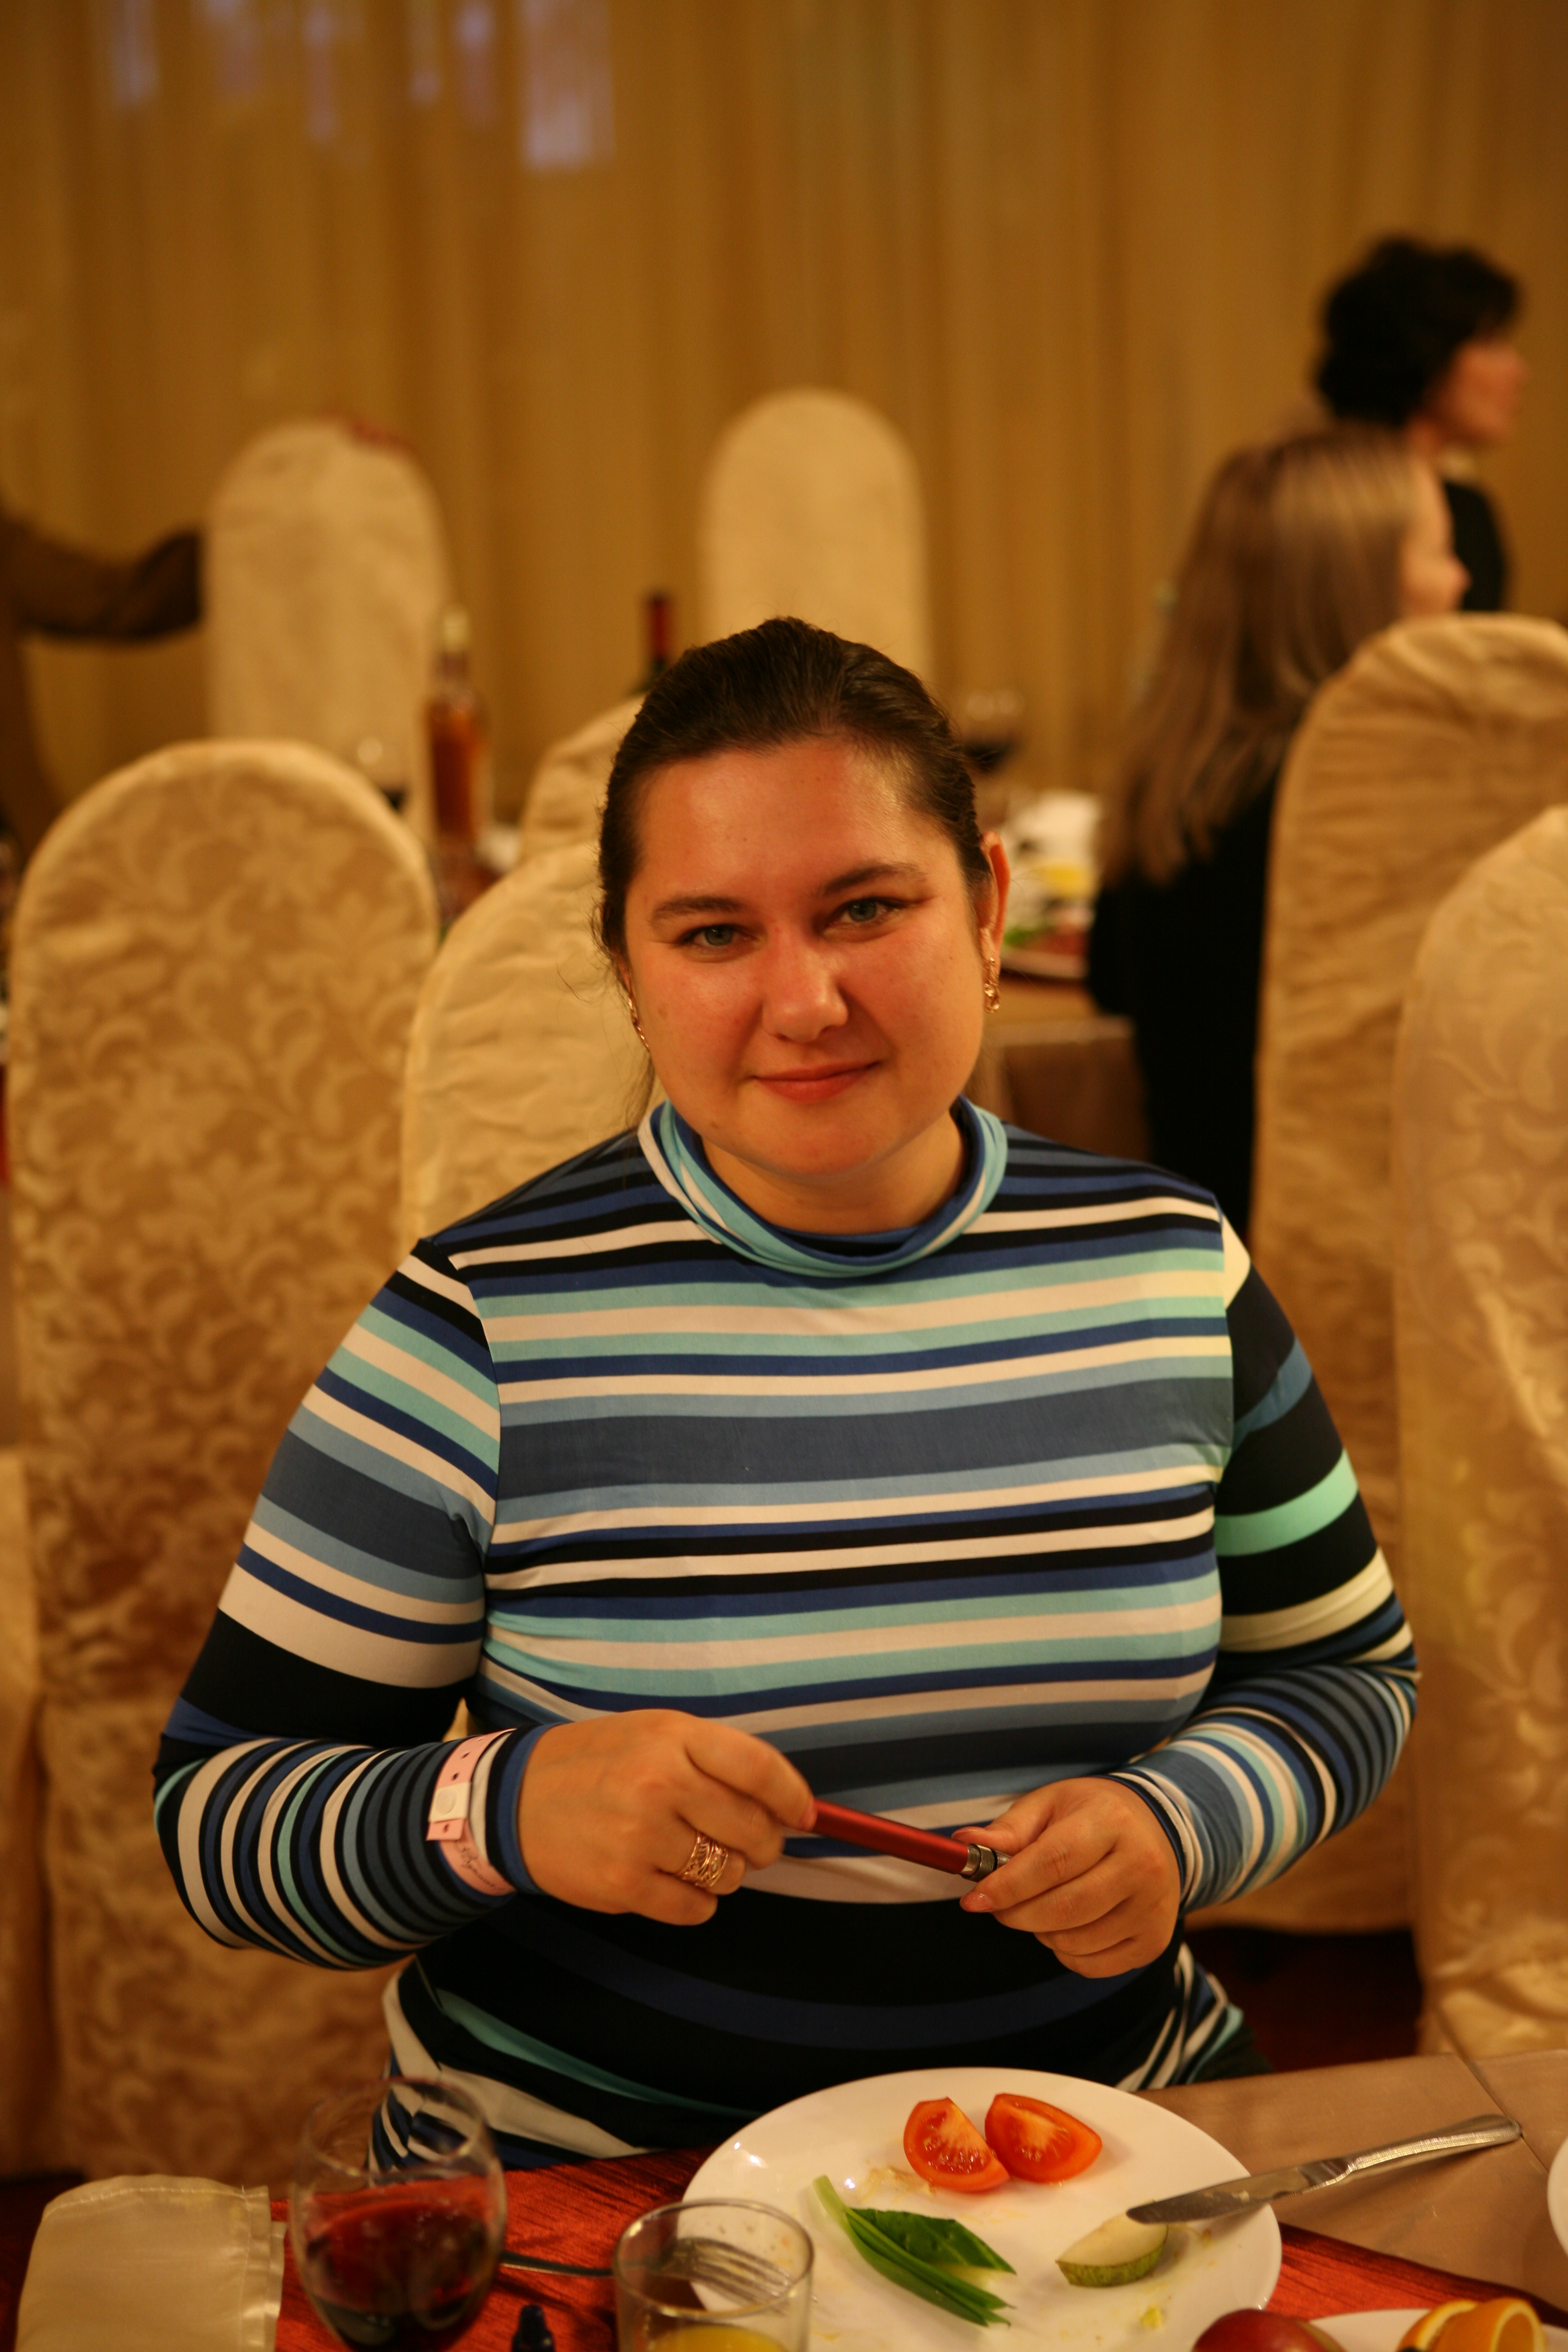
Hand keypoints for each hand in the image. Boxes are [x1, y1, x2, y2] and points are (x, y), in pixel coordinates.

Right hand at [517, 1710, 814, 1924]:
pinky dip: (694, 1902)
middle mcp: (659, 1782)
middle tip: (744, 1842)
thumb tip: (785, 1804)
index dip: (793, 1798)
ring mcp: (640, 1836)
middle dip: (761, 1843)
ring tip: (692, 1854)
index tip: (804, 1815)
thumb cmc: (597, 1763)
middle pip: (753, 1829)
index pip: (760, 1768)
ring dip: (724, 1872)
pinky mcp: (623, 1884)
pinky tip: (669, 1879)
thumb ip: (714, 1760)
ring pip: (729, 1873)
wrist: (513, 1799)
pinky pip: (695, 1908)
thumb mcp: (653, 1735)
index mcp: (672, 1736)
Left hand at [955, 1778, 1179, 1974]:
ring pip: (1074, 1941)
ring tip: (1040, 1905)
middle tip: (997, 1905)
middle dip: (1016, 1913)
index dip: (1008, 1885)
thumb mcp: (1050, 1805)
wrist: (1156, 1830)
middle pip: (1063, 1908)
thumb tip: (963, 1845)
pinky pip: (1092, 1965)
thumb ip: (1009, 1829)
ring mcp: (1153, 1907)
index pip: (1053, 1862)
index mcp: (1111, 1821)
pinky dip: (1065, 1952)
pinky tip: (1067, 1924)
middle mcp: (1141, 1864)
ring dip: (1039, 1931)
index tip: (974, 1899)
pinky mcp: (1154, 1940)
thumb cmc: (1091, 1815)